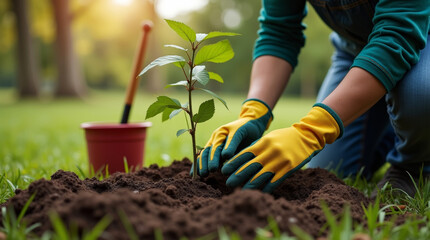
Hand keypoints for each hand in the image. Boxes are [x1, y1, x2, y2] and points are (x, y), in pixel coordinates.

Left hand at [192, 99, 272, 176]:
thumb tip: (213, 174)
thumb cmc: (242, 140)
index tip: (197, 176)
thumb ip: (221, 159)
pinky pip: (231, 139)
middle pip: (208, 150)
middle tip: (205, 174)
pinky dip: (228, 147)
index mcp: (214, 142)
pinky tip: (227, 156)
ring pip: (217, 145)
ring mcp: (226, 132)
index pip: (203, 154)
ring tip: (213, 168)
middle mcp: (217, 136)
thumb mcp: (230, 150)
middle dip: (205, 163)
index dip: (199, 165)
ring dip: (214, 157)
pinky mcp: (237, 130)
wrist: (254, 123)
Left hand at [221, 103, 343, 192]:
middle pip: (250, 166)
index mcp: (263, 143)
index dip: (233, 163)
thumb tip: (241, 159)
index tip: (224, 170)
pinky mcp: (289, 168)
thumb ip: (257, 147)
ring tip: (241, 190)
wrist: (307, 136)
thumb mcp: (269, 138)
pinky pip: (275, 180)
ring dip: (249, 184)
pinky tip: (259, 192)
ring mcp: (280, 160)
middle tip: (228, 183)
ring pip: (261, 175)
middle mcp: (270, 152)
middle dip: (238, 175)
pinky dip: (266, 187)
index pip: (245, 154)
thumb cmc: (284, 137)